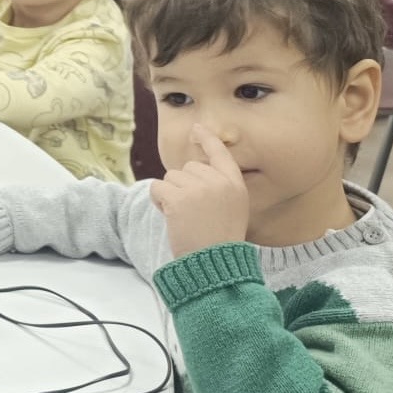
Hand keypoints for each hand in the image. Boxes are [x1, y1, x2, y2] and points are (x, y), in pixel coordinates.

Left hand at [149, 125, 250, 256]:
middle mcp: (218, 182)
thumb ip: (218, 188)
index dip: (207, 139)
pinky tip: (171, 217)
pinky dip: (158, 201)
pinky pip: (156, 188)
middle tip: (193, 212)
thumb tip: (190, 171)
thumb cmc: (219, 241)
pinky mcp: (178, 198)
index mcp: (235, 184)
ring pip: (170, 178)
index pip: (220, 153)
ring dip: (170, 195)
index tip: (197, 128)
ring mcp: (198, 189)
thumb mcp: (232, 209)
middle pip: (187, 168)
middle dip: (183, 186)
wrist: (214, 264)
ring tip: (185, 218)